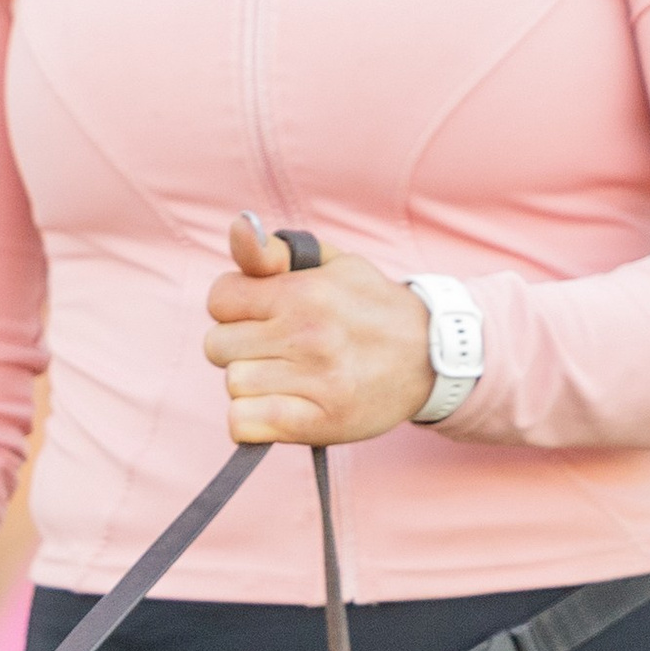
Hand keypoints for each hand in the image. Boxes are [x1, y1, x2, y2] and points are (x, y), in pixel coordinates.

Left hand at [204, 217, 439, 446]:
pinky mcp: (318, 422)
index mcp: (304, 292)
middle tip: (275, 349)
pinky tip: (276, 409)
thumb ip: (273, 251)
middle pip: (218, 346)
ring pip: (233, 385)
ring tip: (285, 378)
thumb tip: (237, 226)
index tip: (259, 315)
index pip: (220, 299)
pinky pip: (244, 424)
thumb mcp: (329, 264)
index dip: (233, 308)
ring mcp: (314, 381)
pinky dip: (251, 422)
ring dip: (251, 385)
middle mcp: (307, 335)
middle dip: (239, 347)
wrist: (431, 357)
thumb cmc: (369, 307)